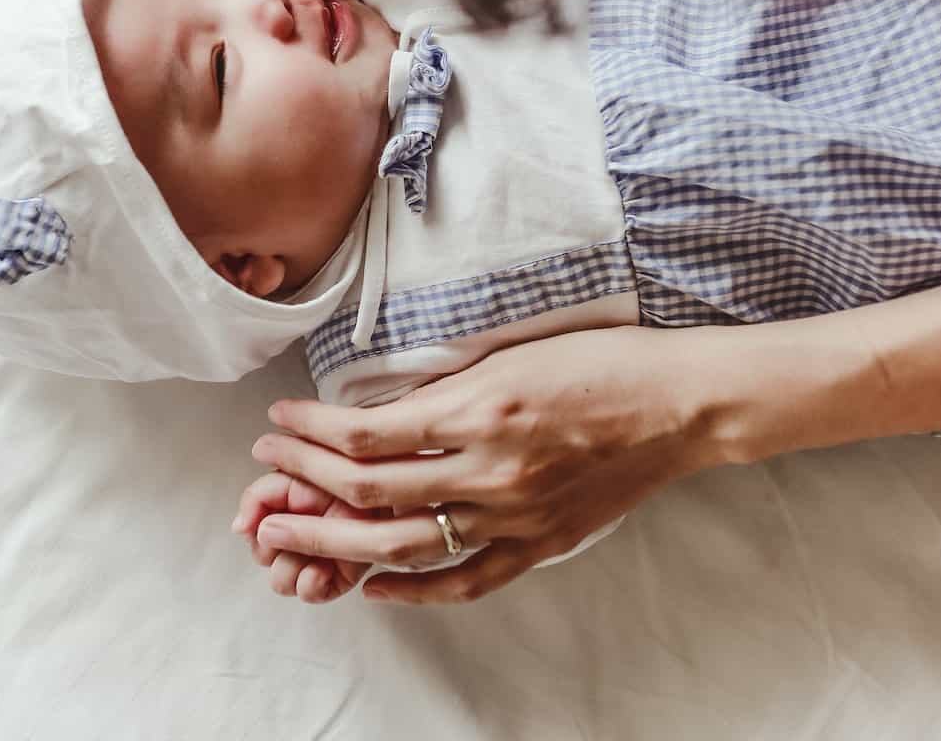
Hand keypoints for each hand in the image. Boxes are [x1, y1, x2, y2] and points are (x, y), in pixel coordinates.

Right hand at [233, 470, 373, 603]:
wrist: (399, 482)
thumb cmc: (352, 466)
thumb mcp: (296, 471)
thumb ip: (261, 495)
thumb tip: (238, 528)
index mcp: (287, 500)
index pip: (253, 526)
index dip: (254, 529)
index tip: (261, 525)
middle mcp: (301, 528)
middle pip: (264, 557)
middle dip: (271, 551)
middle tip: (289, 537)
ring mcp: (321, 551)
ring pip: (283, 580)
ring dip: (288, 571)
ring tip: (308, 555)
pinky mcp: (342, 572)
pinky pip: (312, 592)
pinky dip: (310, 586)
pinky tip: (320, 572)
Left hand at [247, 327, 724, 603]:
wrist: (679, 404)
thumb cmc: (602, 361)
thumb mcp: (511, 353)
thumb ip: (444, 386)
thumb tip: (375, 409)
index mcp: (478, 411)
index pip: (366, 436)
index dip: (310, 433)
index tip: (278, 423)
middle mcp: (489, 472)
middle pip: (369, 497)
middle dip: (303, 489)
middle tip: (261, 485)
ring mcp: (514, 517)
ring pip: (404, 547)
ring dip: (335, 544)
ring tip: (288, 536)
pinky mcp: (539, 545)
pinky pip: (464, 579)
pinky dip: (413, 588)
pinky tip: (374, 584)